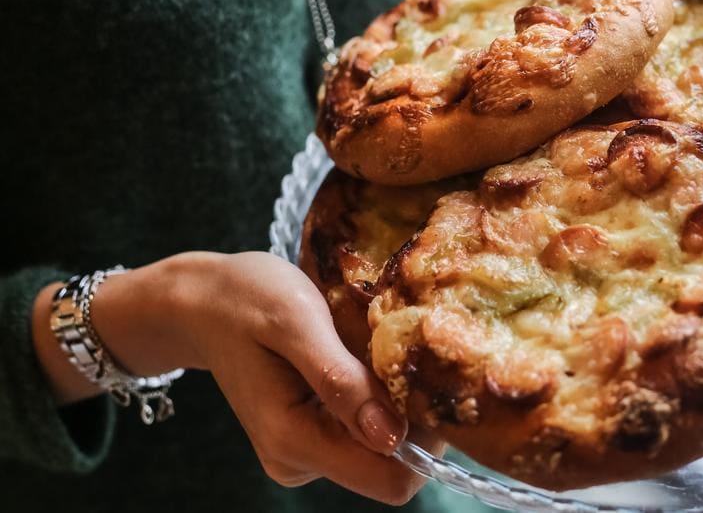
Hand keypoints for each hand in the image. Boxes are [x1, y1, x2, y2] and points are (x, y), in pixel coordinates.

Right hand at [34, 251, 435, 504]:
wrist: (200, 302)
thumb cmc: (245, 298)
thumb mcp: (295, 321)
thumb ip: (340, 380)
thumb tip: (393, 436)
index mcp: (294, 439)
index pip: (391, 479)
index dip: (425, 439)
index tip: (426, 381)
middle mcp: (299, 460)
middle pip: (392, 463)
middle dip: (410, 413)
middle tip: (400, 352)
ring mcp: (303, 452)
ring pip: (382, 444)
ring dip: (391, 399)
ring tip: (370, 347)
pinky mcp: (308, 436)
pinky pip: (363, 428)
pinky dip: (373, 395)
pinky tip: (357, 356)